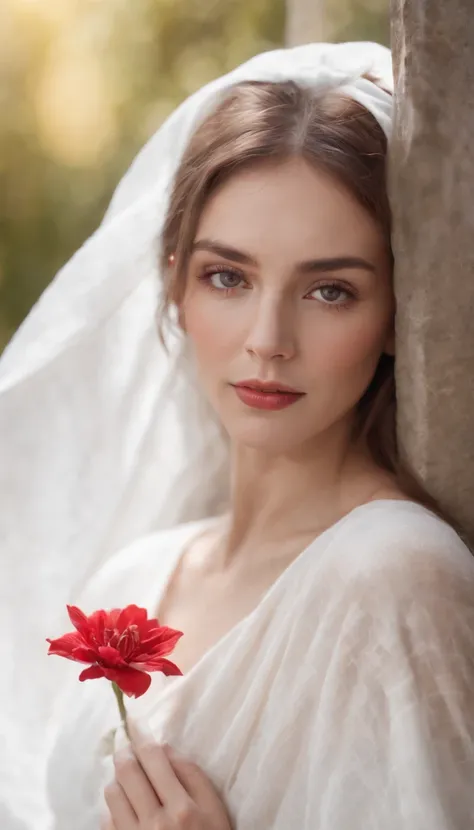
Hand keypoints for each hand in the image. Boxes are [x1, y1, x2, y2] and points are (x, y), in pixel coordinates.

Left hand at [102, 720, 231, 829]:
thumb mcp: (216, 811)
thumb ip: (193, 776)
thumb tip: (166, 748)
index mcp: (182, 808)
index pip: (153, 758)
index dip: (140, 736)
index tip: (133, 722)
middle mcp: (154, 823)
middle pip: (126, 771)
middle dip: (124, 753)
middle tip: (127, 746)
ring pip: (112, 793)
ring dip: (119, 780)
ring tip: (130, 781)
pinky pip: (107, 820)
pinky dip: (115, 809)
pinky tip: (128, 808)